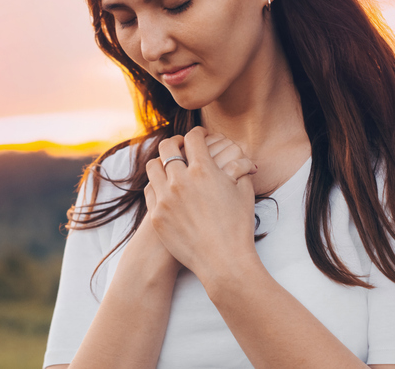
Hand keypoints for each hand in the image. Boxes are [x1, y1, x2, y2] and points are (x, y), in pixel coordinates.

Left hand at [145, 127, 256, 283]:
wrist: (222, 261)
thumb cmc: (238, 226)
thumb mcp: (244, 192)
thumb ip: (240, 170)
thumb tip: (242, 160)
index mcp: (204, 170)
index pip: (194, 138)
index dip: (198, 133)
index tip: (200, 136)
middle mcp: (180, 180)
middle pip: (168, 147)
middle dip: (176, 142)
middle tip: (182, 146)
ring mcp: (165, 198)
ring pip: (153, 166)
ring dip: (162, 162)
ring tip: (170, 166)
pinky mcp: (156, 215)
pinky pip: (149, 190)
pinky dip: (157, 184)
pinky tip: (165, 187)